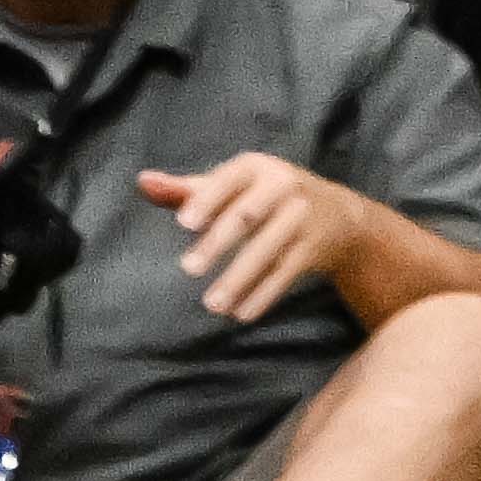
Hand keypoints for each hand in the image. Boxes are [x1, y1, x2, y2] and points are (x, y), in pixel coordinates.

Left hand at [136, 151, 366, 323]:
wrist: (338, 214)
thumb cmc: (266, 196)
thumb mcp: (233, 185)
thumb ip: (186, 189)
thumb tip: (142, 181)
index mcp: (256, 167)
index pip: (228, 179)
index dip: (206, 199)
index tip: (183, 223)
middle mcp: (283, 186)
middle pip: (247, 216)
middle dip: (218, 242)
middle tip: (187, 268)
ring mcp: (302, 218)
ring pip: (267, 250)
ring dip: (239, 278)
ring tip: (212, 305)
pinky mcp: (314, 248)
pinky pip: (285, 273)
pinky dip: (263, 295)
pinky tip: (240, 313)